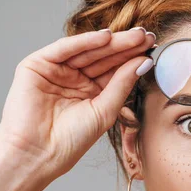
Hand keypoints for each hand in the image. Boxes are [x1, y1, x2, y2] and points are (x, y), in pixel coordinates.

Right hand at [0, 28, 154, 181]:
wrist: (38, 155)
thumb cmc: (70, 141)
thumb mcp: (105, 111)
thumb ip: (122, 84)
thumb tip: (144, 62)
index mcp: (90, 91)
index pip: (114, 69)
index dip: (133, 58)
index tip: (153, 48)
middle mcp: (73, 78)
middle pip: (103, 57)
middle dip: (125, 46)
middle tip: (148, 36)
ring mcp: (55, 70)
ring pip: (87, 50)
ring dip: (111, 42)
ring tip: (134, 36)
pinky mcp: (37, 65)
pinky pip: (64, 49)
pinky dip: (84, 42)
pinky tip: (106, 37)